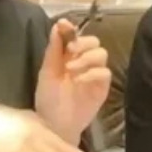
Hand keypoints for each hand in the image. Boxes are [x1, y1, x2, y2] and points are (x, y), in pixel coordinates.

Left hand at [34, 19, 110, 144]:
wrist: (55, 126)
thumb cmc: (48, 100)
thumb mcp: (47, 73)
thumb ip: (53, 51)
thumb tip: (58, 26)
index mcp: (67, 57)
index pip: (74, 36)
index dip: (71, 29)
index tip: (64, 25)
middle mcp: (83, 62)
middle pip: (94, 41)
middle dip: (82, 42)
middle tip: (71, 50)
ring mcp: (94, 74)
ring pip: (101, 53)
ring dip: (87, 57)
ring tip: (72, 69)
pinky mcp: (102, 87)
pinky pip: (105, 72)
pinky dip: (92, 73)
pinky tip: (80, 80)